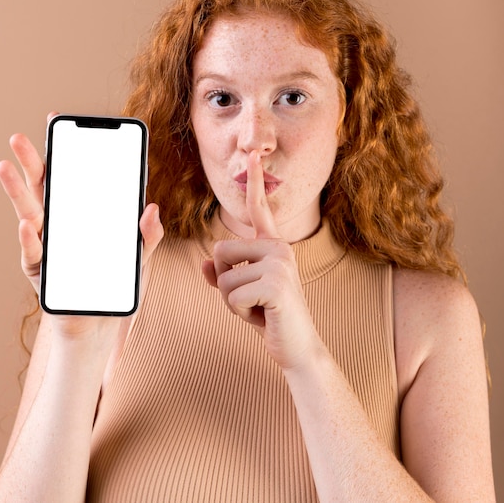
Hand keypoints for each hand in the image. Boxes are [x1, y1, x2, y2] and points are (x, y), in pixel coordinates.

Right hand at [0, 115, 163, 338]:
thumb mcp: (139, 255)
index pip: (70, 178)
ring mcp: (47, 246)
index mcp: (81, 215)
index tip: (56, 122)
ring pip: (29, 214)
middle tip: (20, 138)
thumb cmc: (116, 284)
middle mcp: (59, 225)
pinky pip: (33, 252)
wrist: (101, 319)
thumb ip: (148, 234)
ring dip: (17, 191)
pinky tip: (25, 223)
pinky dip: (29, 238)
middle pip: (44, 189)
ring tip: (5, 167)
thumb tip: (151, 208)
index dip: (63, 151)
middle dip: (32, 163)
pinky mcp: (42, 271)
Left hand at [202, 150, 324, 369]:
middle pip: (220, 250)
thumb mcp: (242, 294)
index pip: (257, 209)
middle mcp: (279, 247)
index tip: (253, 155)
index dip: (254, 182)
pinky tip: (262, 316)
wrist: (297, 348)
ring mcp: (280, 264)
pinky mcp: (276, 284)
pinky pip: (231, 295)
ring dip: (232, 301)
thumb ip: (224, 275)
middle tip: (253, 299)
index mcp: (272, 245)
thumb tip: (207, 263)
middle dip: (225, 283)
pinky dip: (239, 312)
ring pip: (223, 276)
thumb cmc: (270, 316)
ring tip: (258, 308)